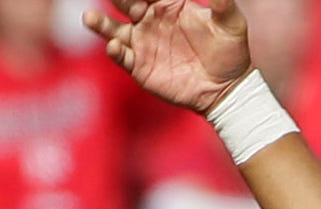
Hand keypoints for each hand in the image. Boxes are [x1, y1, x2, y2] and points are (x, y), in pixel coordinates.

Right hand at [89, 0, 252, 113]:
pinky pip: (122, 56)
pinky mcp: (139, 67)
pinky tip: (115, 45)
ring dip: (100, 23)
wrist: (227, 89)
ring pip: (113, 28)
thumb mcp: (231, 23)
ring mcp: (142, 43)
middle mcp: (150, 19)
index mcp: (169, 3)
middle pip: (125, 2)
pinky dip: (115, 50)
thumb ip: (222, 2)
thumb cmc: (231, 51)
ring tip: (90, 18)